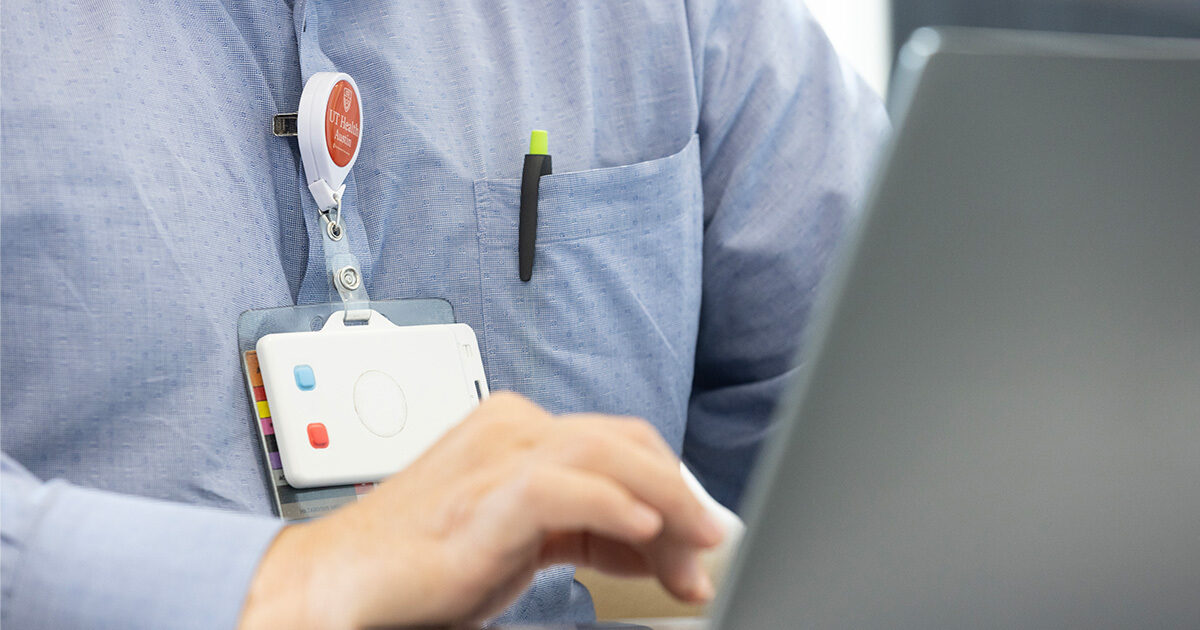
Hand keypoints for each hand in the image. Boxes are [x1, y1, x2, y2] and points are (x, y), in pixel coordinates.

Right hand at [238, 392, 723, 628]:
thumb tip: (655, 545)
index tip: (697, 541)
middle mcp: (512, 429)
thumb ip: (584, 530)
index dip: (670, 491)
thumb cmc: (423, 563)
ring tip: (696, 551)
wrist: (344, 580)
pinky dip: (615, 508)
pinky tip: (648, 534)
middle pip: (626, 444)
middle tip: (707, 554)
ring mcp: (498, 454)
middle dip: (679, 500)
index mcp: (517, 431)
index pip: (619, 445)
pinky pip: (567, 489)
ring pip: (610, 455)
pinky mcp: (486, 493)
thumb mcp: (522, 542)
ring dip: (668, 506)